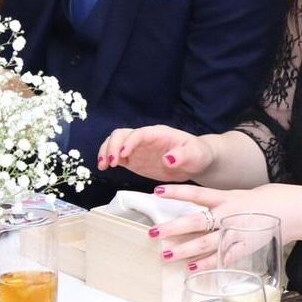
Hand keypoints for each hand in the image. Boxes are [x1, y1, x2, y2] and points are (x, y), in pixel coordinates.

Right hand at [97, 126, 214, 181]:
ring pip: (115, 143)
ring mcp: (138, 149)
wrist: (196, 162)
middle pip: (121, 134)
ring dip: (106, 152)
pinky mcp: (134, 159)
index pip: (138, 134)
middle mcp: (145, 138)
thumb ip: (183, 156)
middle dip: (112, 146)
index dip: (129, 142)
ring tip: (104, 166)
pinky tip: (104, 168)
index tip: (122, 155)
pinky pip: (117, 156)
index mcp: (158, 133)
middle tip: (110, 163)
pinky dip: (108, 160)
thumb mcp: (195, 155)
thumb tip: (168, 159)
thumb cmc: (198, 154)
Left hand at [144, 182, 300, 268]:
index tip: (157, 191)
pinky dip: (207, 265)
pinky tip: (192, 269)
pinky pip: (222, 258)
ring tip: (165, 254)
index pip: (197, 193)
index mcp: (229, 197)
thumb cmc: (273, 199)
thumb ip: (226, 202)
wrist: (296, 211)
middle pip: (196, 222)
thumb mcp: (246, 194)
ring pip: (205, 243)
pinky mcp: (245, 248)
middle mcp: (229, 215)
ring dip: (184, 250)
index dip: (177, 192)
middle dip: (173, 228)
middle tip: (153, 233)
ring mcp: (236, 233)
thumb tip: (208, 206)